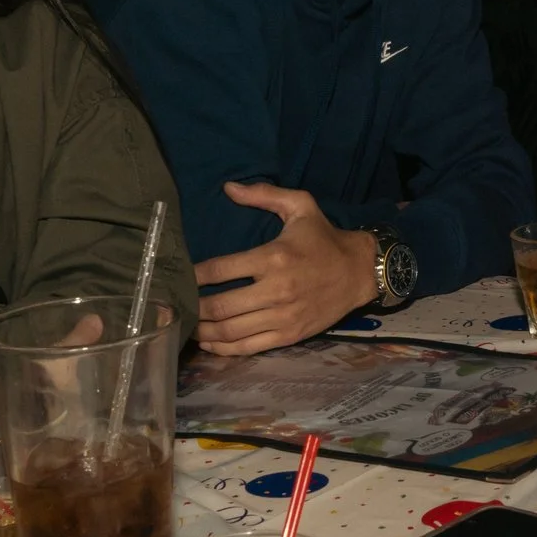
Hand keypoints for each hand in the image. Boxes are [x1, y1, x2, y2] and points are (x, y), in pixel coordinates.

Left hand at [192, 181, 377, 355]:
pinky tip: (209, 342)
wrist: (359, 271)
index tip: (181, 276)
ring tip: (187, 325)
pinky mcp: (289, 335)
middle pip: (220, 306)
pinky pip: (248, 347)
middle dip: (193, 308)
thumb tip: (228, 188)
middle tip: (177, 304)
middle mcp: (275, 290)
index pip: (220, 269)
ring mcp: (282, 316)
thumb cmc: (324, 238)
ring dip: (203, 331)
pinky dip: (223, 348)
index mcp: (273, 257)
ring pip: (230, 331)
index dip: (194, 276)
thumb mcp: (300, 206)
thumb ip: (264, 194)